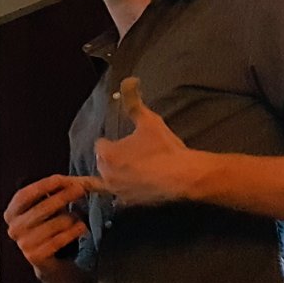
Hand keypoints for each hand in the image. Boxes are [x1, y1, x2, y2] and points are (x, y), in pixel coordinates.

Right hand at [4, 174, 99, 272]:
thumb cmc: (46, 227)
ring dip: (70, 218)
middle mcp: (14, 229)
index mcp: (11, 213)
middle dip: (63, 196)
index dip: (42, 186)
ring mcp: (24, 244)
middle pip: (41, 208)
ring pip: (55, 224)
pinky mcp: (36, 256)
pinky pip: (59, 239)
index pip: (24, 195)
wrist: (47, 259)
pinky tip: (81, 227)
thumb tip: (66, 181)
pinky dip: (73, 232)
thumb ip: (49, 194)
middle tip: (80, 189)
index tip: (60, 179)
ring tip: (77, 217)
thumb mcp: (43, 208)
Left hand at [94, 77, 195, 206]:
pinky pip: (118, 197)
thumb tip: (129, 79)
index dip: (110, 141)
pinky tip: (127, 190)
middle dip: (110, 157)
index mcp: (107, 155)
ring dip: (113, 174)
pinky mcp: (129, 202)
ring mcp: (117, 191)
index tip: (120, 140)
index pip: (100, 144)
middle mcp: (107, 174)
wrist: (183, 176)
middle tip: (126, 153)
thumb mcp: (148, 120)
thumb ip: (134, 101)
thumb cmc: (164, 147)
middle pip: (102, 162)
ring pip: (107, 180)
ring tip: (126, 169)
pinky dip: (121, 192)